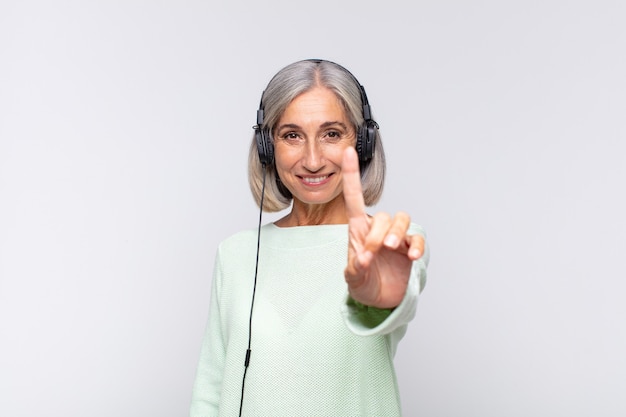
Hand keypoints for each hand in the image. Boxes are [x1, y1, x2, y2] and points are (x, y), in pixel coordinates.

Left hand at [342, 147, 424, 308]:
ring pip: (401, 218)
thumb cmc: (363, 283)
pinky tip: (412, 256)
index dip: (351, 174)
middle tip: (375, 251)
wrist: (380, 301)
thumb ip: (355, 268)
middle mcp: (378, 229)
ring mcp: (396, 238)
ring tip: (393, 248)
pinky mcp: (410, 248)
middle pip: (384, 215)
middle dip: (379, 233)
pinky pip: (418, 238)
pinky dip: (417, 245)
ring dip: (398, 232)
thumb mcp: (353, 279)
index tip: (347, 152)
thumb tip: (363, 258)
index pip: (354, 197)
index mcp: (358, 230)